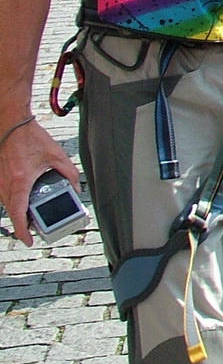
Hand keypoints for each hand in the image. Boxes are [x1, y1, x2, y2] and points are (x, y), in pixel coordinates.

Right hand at [0, 118, 79, 248]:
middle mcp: (5, 183)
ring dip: (16, 211)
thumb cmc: (30, 137)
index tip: (28, 240)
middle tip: (33, 229)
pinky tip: (22, 199)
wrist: (11, 123)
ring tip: (30, 215)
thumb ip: (68, 172)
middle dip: (22, 223)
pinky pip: (2, 195)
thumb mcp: (56, 155)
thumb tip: (75, 187)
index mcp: (20, 181)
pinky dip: (11, 200)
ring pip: (5, 204)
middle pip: (11, 212)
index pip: (18, 214)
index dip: (22, 231)